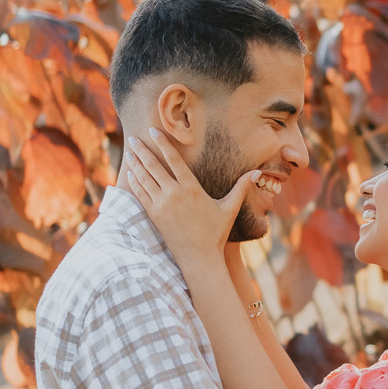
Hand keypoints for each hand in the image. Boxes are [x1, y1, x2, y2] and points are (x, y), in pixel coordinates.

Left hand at [124, 132, 252, 268]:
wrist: (199, 257)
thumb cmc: (216, 232)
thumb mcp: (230, 208)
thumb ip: (241, 187)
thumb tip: (257, 172)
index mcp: (191, 188)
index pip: (174, 160)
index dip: (163, 144)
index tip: (154, 131)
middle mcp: (174, 194)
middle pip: (154, 166)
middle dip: (143, 150)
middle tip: (135, 138)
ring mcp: (162, 205)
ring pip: (144, 179)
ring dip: (136, 163)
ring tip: (130, 151)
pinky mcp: (154, 216)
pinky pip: (141, 194)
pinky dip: (135, 182)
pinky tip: (131, 173)